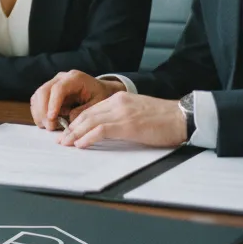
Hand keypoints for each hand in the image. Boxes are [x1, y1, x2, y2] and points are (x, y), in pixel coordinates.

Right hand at [30, 70, 120, 129]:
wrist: (99, 90)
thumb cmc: (99, 96)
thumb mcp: (97, 104)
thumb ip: (83, 111)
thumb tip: (69, 120)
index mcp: (75, 78)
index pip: (58, 88)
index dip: (53, 103)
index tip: (52, 118)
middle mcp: (61, 78)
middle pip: (44, 90)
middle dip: (44, 111)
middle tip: (50, 127)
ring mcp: (53, 83)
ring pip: (38, 95)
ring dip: (39, 112)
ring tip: (48, 126)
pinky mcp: (49, 90)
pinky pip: (37, 100)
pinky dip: (38, 112)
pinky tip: (45, 122)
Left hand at [57, 92, 185, 148]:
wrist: (182, 117)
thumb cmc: (163, 119)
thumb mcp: (137, 113)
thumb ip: (121, 117)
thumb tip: (105, 131)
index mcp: (119, 98)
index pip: (91, 109)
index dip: (77, 121)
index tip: (68, 131)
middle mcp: (118, 102)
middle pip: (87, 114)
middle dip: (71, 127)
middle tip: (60, 139)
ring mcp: (122, 112)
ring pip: (90, 121)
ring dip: (74, 133)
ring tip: (65, 143)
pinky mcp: (128, 124)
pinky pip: (101, 130)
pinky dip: (88, 137)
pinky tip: (80, 144)